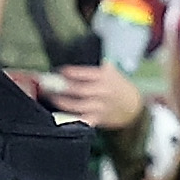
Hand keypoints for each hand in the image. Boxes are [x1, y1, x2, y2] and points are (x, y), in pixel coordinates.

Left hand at [30, 61, 149, 131]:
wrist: (133, 107)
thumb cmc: (118, 86)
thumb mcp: (111, 71)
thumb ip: (94, 66)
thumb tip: (70, 59)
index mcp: (105, 76)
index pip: (84, 73)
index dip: (69, 72)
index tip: (58, 71)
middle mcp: (102, 92)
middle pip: (78, 90)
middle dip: (60, 87)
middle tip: (46, 84)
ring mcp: (99, 107)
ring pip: (76, 106)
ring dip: (60, 101)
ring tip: (49, 97)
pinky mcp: (97, 119)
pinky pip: (81, 119)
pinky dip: (69, 118)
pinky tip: (58, 115)